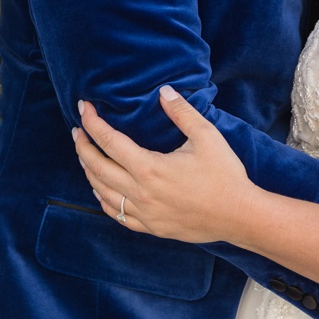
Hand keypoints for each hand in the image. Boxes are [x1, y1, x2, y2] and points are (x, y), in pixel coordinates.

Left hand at [71, 88, 258, 245]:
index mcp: (149, 168)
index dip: (92, 123)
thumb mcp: (206, 137)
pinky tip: (100, 191)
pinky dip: (104, 200)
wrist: (240, 216)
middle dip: (82, 146)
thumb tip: (164, 91)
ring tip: (85, 156)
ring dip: (89, 172)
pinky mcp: (151, 227)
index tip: (83, 108)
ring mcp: (144, 213)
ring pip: (102, 192)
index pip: (108, 141)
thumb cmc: (225, 176)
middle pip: (96, 167)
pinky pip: (117, 215)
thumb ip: (182, 112)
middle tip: (78, 131)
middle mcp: (140, 192)